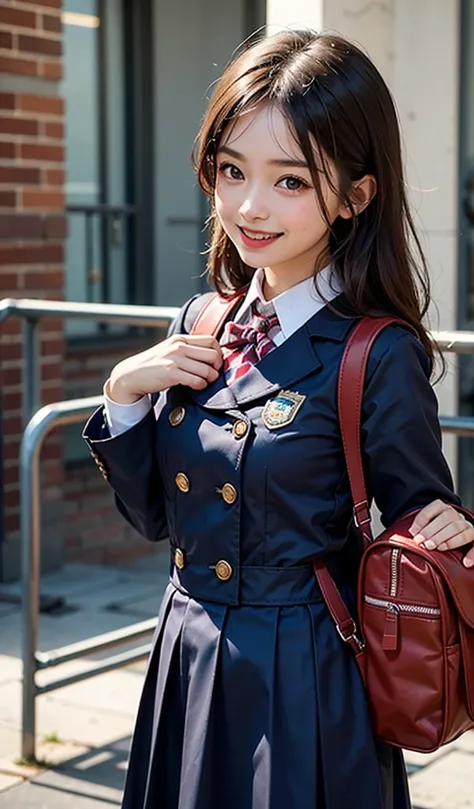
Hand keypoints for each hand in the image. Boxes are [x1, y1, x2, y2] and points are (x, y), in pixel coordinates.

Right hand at [108, 334, 222, 403]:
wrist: (131, 375)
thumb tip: (210, 356)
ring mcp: (174, 359)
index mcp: (180, 339)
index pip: (210, 340)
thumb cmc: (153, 365)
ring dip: (210, 379)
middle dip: (217, 367)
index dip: (219, 352)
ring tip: (205, 382)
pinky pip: (197, 380)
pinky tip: (196, 386)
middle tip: (213, 374)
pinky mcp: (171, 373)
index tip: (216, 362)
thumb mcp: (169, 350)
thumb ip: (186, 350)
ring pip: (207, 369)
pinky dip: (201, 385)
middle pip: (212, 354)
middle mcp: (178, 347)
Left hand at [409, 499, 473, 567]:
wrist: (453, 531)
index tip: (414, 533)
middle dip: (434, 532)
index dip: (422, 520)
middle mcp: (457, 515)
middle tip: (424, 544)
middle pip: (447, 518)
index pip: (434, 508)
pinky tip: (465, 563)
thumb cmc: (437, 530)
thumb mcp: (429, 524)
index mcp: (444, 508)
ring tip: (438, 549)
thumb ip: (421, 526)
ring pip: (461, 529)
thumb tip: (413, 533)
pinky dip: (472, 554)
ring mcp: (468, 526)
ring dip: (449, 541)